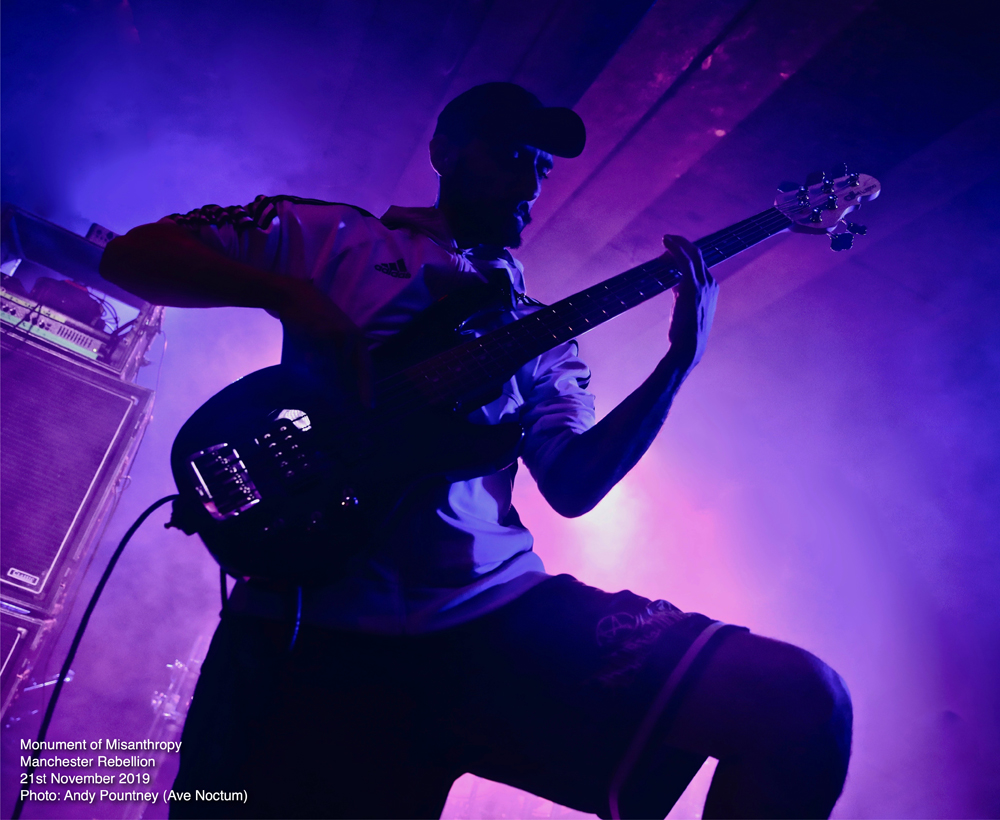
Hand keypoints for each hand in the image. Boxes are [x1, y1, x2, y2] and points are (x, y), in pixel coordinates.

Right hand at [276, 277, 373, 406]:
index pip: (366, 369)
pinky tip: (305, 348)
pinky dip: (309, 360)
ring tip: (308, 354)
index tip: (369, 407)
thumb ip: (338, 361)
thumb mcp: (331, 340)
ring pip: (329, 368)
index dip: (367, 388)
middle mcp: (353, 338)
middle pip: (345, 374)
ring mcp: (339, 335)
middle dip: (335, 386)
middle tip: (329, 394)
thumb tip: (339, 388)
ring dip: (318, 369)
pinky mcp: (323, 333)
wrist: (295, 296)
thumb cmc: (312, 322)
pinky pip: (315, 359)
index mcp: (358, 340)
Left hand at [662, 235, 717, 370]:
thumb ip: (683, 295)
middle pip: (699, 255)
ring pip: (692, 254)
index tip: (674, 250)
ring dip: (678, 244)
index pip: (700, 264)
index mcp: (712, 288)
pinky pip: (684, 261)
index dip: (686, 254)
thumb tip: (675, 285)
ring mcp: (704, 284)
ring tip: (665, 238)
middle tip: (669, 239)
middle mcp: (711, 283)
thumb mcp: (687, 310)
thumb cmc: (686, 333)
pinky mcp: (693, 286)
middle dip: (684, 244)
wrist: (690, 346)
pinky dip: (675, 249)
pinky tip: (666, 243)